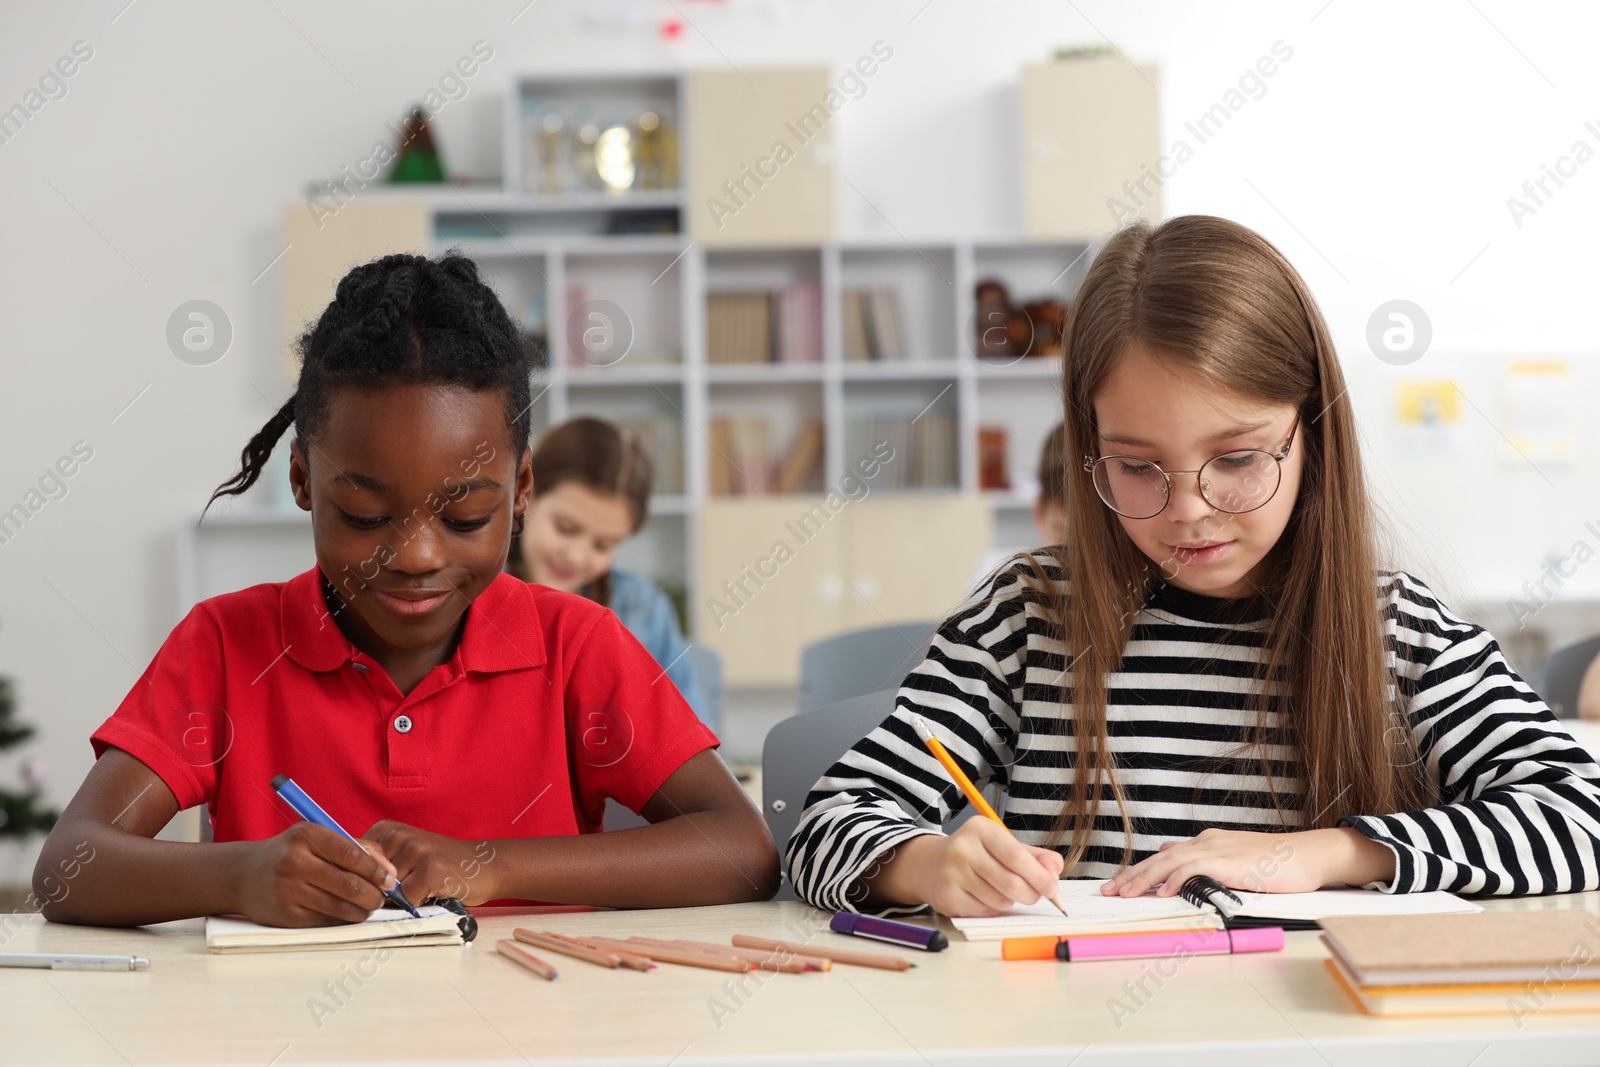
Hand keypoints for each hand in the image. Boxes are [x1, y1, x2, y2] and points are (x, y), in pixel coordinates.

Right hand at [235, 823, 397, 926]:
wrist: (244, 875)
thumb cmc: (292, 853)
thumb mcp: (319, 838)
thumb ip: (358, 848)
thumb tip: (390, 872)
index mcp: (307, 835)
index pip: (352, 854)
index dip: (376, 870)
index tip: (390, 880)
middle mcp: (294, 862)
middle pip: (348, 884)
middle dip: (373, 895)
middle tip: (381, 898)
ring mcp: (287, 890)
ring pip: (339, 907)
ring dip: (361, 910)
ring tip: (367, 906)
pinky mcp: (285, 915)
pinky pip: (325, 921)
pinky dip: (342, 920)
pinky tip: (346, 913)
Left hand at [362, 821, 499, 904]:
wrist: (483, 865)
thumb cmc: (439, 865)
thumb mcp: (403, 855)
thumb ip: (374, 865)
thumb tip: (345, 888)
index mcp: (386, 829)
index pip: (351, 862)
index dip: (358, 882)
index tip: (374, 886)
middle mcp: (398, 835)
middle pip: (367, 881)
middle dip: (379, 894)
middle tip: (405, 889)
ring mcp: (415, 850)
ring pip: (386, 892)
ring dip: (399, 901)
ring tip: (421, 889)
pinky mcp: (431, 870)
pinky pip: (406, 901)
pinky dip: (415, 906)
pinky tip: (431, 893)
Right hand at [889, 818, 1063, 916]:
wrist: (930, 865)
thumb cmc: (976, 854)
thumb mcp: (1003, 844)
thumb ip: (1035, 856)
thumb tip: (1054, 872)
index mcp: (981, 829)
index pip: (1016, 856)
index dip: (1039, 876)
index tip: (1052, 888)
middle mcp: (963, 848)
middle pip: (1011, 883)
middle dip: (1030, 894)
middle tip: (1033, 895)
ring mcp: (952, 874)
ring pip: (1000, 900)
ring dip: (1010, 902)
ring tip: (1002, 891)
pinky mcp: (947, 897)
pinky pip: (985, 912)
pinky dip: (993, 909)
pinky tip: (984, 897)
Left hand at [1099, 827, 1395, 897]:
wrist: (1310, 855)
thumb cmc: (1278, 862)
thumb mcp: (1235, 861)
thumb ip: (1207, 863)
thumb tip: (1174, 856)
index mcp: (1207, 843)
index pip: (1165, 857)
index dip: (1140, 871)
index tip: (1119, 885)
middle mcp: (1207, 842)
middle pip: (1161, 857)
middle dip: (1133, 874)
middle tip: (1110, 891)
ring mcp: (1219, 850)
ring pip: (1171, 861)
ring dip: (1146, 877)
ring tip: (1126, 893)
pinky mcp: (1232, 861)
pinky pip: (1197, 868)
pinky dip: (1177, 879)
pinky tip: (1164, 891)